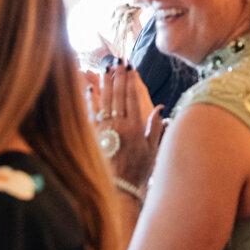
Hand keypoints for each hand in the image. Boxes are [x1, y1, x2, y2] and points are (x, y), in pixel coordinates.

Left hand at [85, 63, 160, 187]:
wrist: (119, 188)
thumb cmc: (138, 171)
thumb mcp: (153, 150)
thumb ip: (155, 127)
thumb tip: (159, 107)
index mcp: (135, 127)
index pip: (132, 96)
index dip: (131, 80)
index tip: (130, 66)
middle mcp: (119, 126)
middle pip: (118, 94)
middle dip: (118, 76)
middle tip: (118, 61)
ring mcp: (104, 130)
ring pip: (104, 100)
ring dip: (105, 83)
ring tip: (106, 68)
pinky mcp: (93, 135)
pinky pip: (90, 113)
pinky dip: (90, 99)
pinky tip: (90, 88)